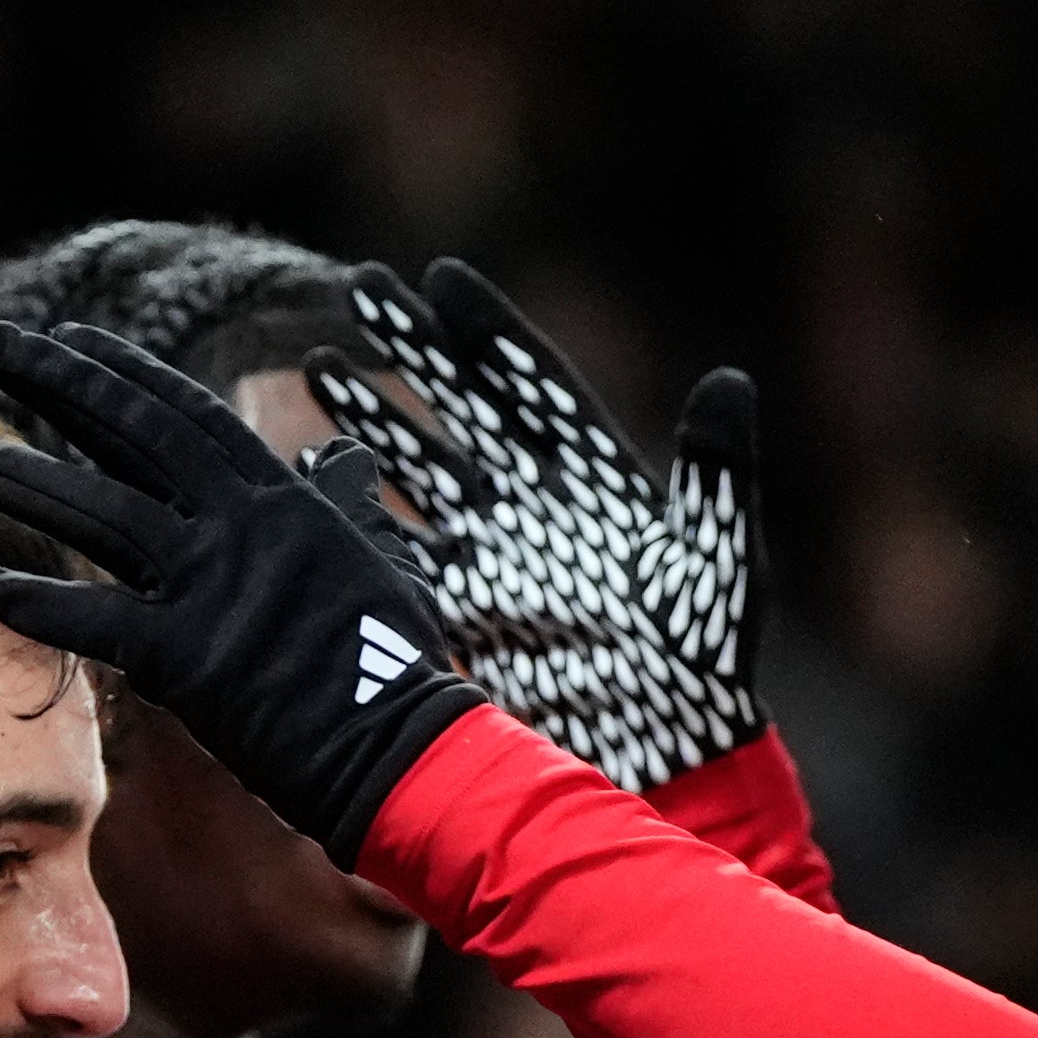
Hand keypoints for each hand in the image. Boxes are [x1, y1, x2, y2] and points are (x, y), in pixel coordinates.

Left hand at [0, 324, 484, 867]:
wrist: (401, 750)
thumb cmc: (395, 668)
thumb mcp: (380, 562)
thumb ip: (345, 505)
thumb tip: (340, 459)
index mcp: (283, 500)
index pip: (187, 414)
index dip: (123, 373)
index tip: (69, 339)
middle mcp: (240, 526)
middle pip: (131, 433)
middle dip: (58, 381)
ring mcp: (210, 587)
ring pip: (96, 513)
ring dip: (20, 477)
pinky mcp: (184, 657)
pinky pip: (86, 620)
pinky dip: (27, 600)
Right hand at [316, 257, 769, 790]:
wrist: (664, 760)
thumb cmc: (707, 665)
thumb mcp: (722, 562)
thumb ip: (719, 473)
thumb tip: (726, 380)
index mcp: (596, 482)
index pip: (533, 387)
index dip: (487, 333)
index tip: (440, 278)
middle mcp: (535, 510)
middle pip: (463, 411)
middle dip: (413, 354)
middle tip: (361, 293)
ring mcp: (493, 561)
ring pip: (418, 475)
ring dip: (371, 424)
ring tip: (319, 369)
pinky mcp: (462, 616)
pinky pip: (397, 558)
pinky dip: (357, 522)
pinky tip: (312, 477)